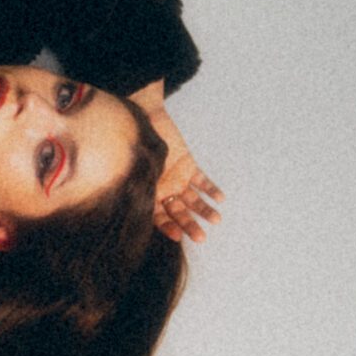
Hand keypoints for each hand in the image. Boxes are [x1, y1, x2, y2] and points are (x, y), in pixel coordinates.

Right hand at [149, 106, 223, 242]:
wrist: (144, 118)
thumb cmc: (134, 145)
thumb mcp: (137, 171)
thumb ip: (143, 188)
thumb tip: (142, 210)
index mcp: (147, 194)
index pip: (158, 217)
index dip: (168, 227)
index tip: (178, 236)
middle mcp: (162, 190)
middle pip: (177, 212)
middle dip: (189, 224)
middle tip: (201, 237)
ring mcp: (176, 178)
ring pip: (192, 199)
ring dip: (203, 209)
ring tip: (216, 219)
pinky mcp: (187, 165)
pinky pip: (200, 180)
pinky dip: (210, 189)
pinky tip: (220, 198)